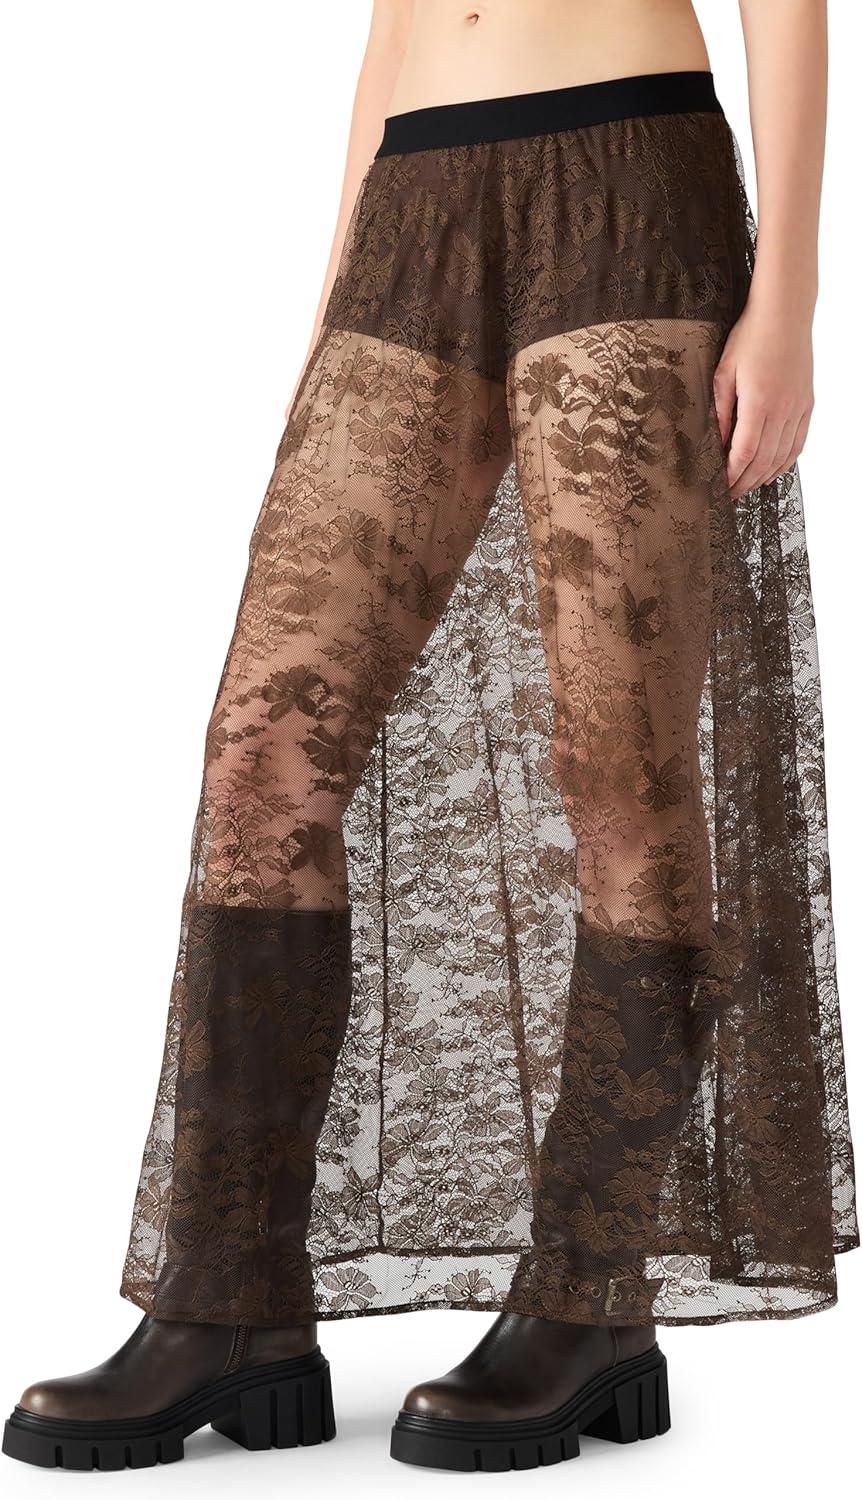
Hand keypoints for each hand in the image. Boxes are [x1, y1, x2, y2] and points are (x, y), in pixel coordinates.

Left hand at [713, 301, 813, 498]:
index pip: (744, 451)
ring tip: (748, 487)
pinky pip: (798, 443)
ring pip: (782, 456)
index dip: (732, 474)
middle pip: (763, 460)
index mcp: (759, 402)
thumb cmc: (750, 337)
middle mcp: (783, 409)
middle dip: (745, 482)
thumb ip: (720, 409)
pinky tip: (773, 470)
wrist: (785, 314)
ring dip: (764, 476)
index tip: (720, 486)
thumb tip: (714, 441)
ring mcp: (798, 407)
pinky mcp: (807, 404)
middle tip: (730, 495)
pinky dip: (785, 462)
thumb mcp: (723, 372)